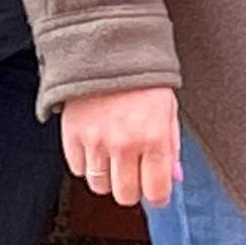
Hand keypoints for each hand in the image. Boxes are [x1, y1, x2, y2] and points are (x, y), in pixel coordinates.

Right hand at [60, 84, 180, 209]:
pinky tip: (95, 144)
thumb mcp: (169, 110)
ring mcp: (96, 141)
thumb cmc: (142, 78)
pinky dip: (86, 162)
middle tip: (133, 172)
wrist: (107, 49)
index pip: (157, 192)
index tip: (155, 190)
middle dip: (131, 188)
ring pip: (99, 186)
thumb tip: (173, 178)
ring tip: (111, 155)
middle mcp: (125, 144)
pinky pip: (77, 169)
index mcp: (154, 137)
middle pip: (125, 196)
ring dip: (107, 176)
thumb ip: (171, 147)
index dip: (157, 195)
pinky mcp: (72, 135)